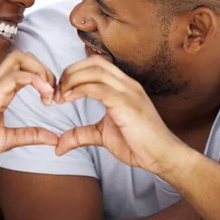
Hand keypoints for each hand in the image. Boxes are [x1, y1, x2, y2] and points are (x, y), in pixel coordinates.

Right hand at [0, 51, 58, 162]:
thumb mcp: (9, 139)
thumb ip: (31, 135)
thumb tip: (53, 138)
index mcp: (0, 89)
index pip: (24, 69)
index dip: (43, 78)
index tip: (52, 99)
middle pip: (23, 56)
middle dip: (44, 68)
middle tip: (53, 91)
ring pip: (20, 58)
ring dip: (40, 70)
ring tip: (49, 91)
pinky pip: (17, 75)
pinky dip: (36, 80)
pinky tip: (44, 94)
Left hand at [54, 56, 185, 173]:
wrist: (163, 156)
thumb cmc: (138, 145)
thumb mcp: (103, 136)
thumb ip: (81, 135)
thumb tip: (58, 145)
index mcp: (123, 86)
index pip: (96, 64)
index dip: (74, 72)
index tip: (60, 90)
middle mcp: (127, 83)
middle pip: (94, 62)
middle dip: (70, 72)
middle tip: (56, 92)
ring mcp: (129, 92)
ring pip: (96, 71)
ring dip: (72, 80)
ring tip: (60, 96)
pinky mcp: (128, 104)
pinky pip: (100, 88)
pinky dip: (80, 90)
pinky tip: (69, 99)